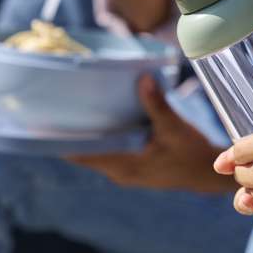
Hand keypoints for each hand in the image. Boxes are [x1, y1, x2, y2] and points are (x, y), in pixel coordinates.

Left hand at [70, 76, 233, 192]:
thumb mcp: (175, 128)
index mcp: (124, 166)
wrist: (206, 174)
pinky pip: (110, 152)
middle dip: (73, 133)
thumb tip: (143, 78)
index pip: (82, 155)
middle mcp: (119, 172)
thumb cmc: (191, 154)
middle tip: (59, 106)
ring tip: (76, 109)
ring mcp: (126, 171)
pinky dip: (104, 138)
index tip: (46, 122)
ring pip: (97, 153)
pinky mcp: (133, 167)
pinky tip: (105, 120)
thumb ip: (158, 105)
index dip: (62, 141)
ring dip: (89, 135)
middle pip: (85, 153)